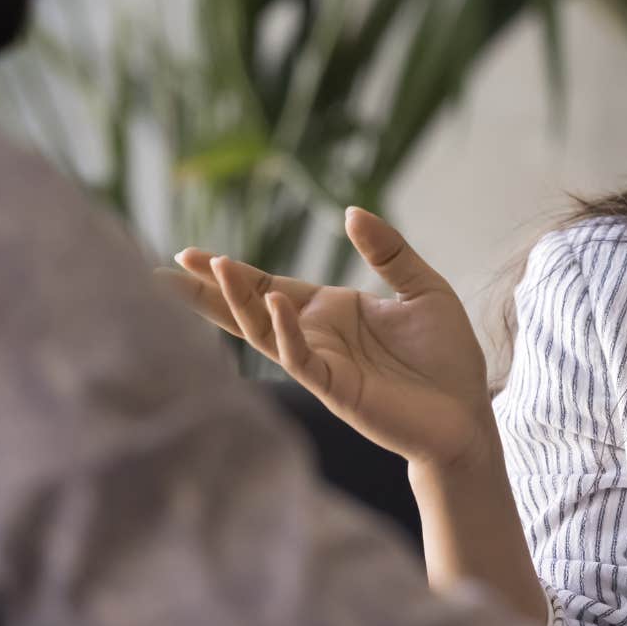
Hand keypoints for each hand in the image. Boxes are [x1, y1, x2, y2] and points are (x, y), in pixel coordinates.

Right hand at [154, 208, 494, 470]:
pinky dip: (286, 333)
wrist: (467, 413)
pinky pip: (301, 359)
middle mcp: (316, 336)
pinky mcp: (337, 389)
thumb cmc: (445, 357)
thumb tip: (350, 211)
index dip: (231, 272)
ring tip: (216, 267)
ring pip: (266, 332)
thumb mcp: (422, 288)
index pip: (268, 286)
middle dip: (209, 291)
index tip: (189, 253)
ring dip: (239, 302)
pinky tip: (275, 306)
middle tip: (159, 273)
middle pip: (250, 309)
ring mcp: (322, 364)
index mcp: (331, 311)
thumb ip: (388, 251)